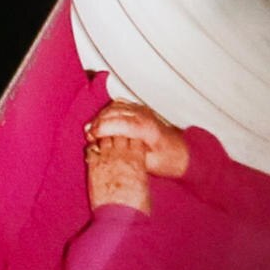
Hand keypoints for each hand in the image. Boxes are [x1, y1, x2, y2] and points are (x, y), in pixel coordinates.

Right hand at [83, 95, 191, 210]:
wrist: (180, 152)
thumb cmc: (167, 160)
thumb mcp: (148, 164)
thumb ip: (129, 157)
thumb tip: (108, 154)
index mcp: (148, 129)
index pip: (123, 122)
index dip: (104, 128)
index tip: (92, 136)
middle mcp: (144, 116)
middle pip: (115, 112)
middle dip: (98, 122)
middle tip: (88, 136)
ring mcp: (141, 110)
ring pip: (114, 106)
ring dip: (100, 117)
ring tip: (91, 132)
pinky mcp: (137, 110)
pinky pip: (118, 105)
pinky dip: (106, 113)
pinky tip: (100, 124)